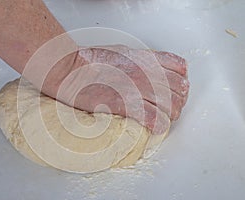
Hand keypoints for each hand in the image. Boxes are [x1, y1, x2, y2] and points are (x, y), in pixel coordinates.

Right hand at [45, 45, 188, 133]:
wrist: (71, 71)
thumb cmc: (90, 61)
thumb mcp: (121, 52)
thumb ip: (141, 61)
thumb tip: (151, 70)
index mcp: (146, 59)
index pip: (180, 70)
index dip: (180, 83)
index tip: (174, 90)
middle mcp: (147, 73)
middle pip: (179, 92)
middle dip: (176, 102)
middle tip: (167, 108)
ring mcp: (139, 90)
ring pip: (172, 108)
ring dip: (168, 116)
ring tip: (159, 118)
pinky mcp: (128, 106)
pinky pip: (156, 120)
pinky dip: (158, 126)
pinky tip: (153, 126)